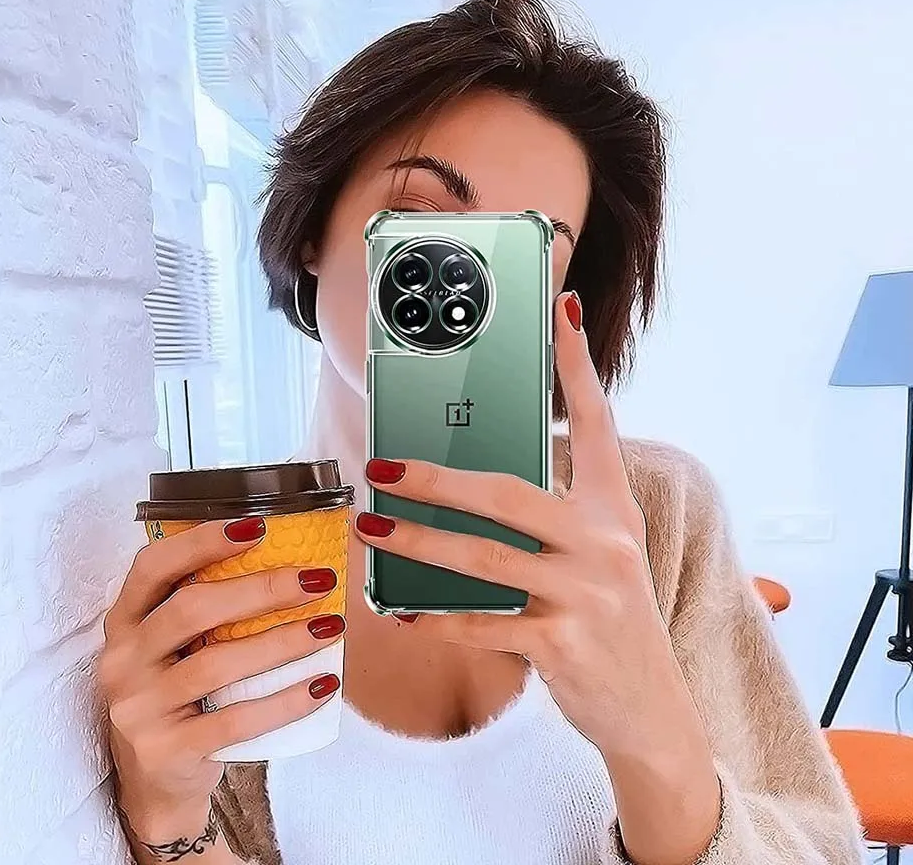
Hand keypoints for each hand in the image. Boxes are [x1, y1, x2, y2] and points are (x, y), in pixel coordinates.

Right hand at [97, 517, 344, 832]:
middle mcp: (124, 660)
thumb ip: (208, 607)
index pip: (153, 566)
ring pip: (216, 664)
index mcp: (126, 620)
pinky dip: (285, 702)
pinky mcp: (167, 751)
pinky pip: (235, 721)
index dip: (202, 541)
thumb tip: (290, 560)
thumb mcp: (175, 647)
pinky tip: (323, 684)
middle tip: (317, 580)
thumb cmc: (180, 694)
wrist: (157, 783)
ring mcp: (140, 708)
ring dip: (281, 642)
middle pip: (191, 609)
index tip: (259, 526)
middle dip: (261, 590)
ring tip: (330, 627)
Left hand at [355, 290, 696, 763]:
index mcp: (613, 510)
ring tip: (372, 527)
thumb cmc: (610, 622)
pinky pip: (484, 624)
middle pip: (510, 493)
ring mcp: (587, 593)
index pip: (598, 423)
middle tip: (382, 467)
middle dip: (437, 479)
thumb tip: (473, 487)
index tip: (559, 313)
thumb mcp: (600, 558)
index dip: (577, 366)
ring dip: (417, 543)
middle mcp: (606, 543)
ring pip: (484, 556)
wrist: (651, 711)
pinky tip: (401, 611)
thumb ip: (553, 519)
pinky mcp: (564, 644)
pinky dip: (436, 618)